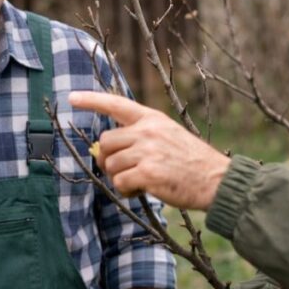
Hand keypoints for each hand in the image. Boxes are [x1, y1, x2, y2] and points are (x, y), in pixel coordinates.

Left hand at [68, 91, 230, 209]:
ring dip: (119, 178)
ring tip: (140, 181)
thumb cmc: (191, 161)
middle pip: (106, 142)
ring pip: (110, 165)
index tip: (72, 97)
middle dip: (109, 159)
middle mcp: (147, 131)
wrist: (216, 180)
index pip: (116, 104)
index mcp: (152, 118)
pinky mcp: (148, 173)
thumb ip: (140, 136)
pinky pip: (120, 182)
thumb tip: (105, 150)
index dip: (91, 100)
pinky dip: (126, 190)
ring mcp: (147, 151)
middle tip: (124, 170)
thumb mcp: (168, 135)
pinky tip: (142, 190)